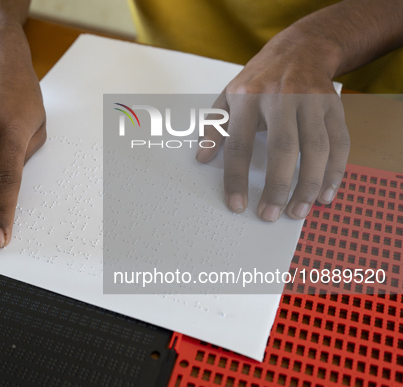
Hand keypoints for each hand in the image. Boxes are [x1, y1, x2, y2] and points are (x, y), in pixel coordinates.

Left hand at [197, 31, 349, 220]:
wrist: (300, 49)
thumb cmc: (259, 79)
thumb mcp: (228, 96)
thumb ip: (214, 127)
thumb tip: (200, 158)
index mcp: (248, 97)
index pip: (238, 144)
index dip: (236, 178)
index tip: (237, 205)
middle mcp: (281, 97)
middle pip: (283, 148)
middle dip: (277, 186)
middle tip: (269, 215)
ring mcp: (311, 101)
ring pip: (316, 148)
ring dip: (309, 184)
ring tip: (297, 211)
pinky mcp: (334, 107)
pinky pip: (340, 143)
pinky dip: (335, 172)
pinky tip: (324, 194)